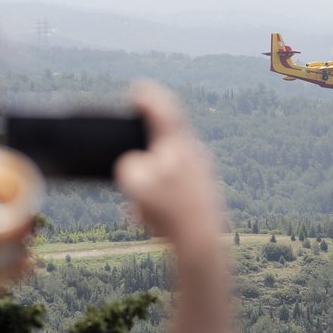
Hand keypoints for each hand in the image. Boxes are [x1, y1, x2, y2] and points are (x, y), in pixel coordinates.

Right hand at [115, 81, 222, 245]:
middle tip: (136, 138)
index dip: (148, 98)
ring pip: (172, 166)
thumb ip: (130, 167)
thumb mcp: (136, 182)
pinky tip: (151, 220)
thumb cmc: (169, 210)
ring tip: (138, 200)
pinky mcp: (203, 196)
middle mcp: (195, 155)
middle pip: (169, 138)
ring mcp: (202, 175)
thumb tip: (134, 167)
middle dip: (149, 141)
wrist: (200, 244)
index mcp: (179, 144)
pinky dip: (161, 197)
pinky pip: (177, 189)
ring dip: (153, 176)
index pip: (164, 111)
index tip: (139, 89)